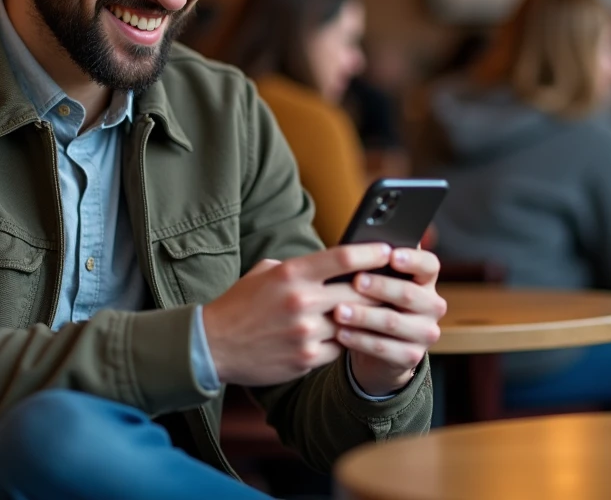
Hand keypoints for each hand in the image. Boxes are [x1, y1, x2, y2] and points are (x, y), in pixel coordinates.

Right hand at [202, 244, 392, 386]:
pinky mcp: (306, 359)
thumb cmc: (241, 304)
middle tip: (396, 284)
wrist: (214, 345)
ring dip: (367, 318)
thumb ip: (299, 267)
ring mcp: (305, 333)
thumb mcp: (265, 272)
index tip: (389, 250)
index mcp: (291, 274)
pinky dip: (346, 341)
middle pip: (359, 292)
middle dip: (380, 288)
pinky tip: (352, 335)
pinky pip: (340, 348)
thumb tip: (333, 263)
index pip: (343, 258)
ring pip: (354, 323)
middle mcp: (301, 301)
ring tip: (382, 311)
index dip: (371, 253)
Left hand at [334, 248, 445, 395]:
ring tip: (338, 310)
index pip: (429, 265)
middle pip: (409, 293)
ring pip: (393, 322)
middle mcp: (432, 306)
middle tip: (355, 281)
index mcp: (426, 281)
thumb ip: (376, 264)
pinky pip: (383, 347)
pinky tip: (340, 334)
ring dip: (363, 315)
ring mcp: (425, 333)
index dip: (412, 259)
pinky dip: (359, 340)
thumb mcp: (378, 281)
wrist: (376, 344)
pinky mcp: (411, 356)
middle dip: (380, 286)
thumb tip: (359, 245)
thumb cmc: (374, 301)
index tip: (391, 255)